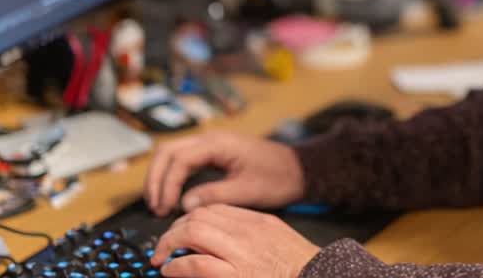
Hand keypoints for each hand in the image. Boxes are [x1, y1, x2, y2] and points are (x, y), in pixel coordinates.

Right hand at [144, 131, 305, 215]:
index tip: (165, 208)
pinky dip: (172, 176)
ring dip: (161, 176)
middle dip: (156, 178)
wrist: (297, 168)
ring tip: (158, 204)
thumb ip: (214, 195)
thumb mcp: (247, 190)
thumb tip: (185, 204)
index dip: (167, 185)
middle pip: (167, 151)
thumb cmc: (277, 177)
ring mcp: (210, 144)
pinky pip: (183, 160)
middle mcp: (210, 139)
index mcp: (218, 144)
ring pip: (172, 154)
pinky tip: (171, 195)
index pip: (179, 159)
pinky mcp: (212, 152)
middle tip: (154, 206)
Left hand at [151, 205, 319, 277]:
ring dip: (169, 243)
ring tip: (162, 257)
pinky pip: (195, 264)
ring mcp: (241, 253)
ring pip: (193, 233)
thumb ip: (254, 236)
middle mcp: (248, 233)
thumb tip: (223, 241)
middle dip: (175, 229)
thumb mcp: (278, 240)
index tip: (182, 232)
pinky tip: (170, 270)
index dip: (192, 219)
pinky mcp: (235, 275)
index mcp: (259, 222)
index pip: (215, 210)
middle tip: (165, 245)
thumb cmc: (302, 267)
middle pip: (200, 216)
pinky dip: (176, 266)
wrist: (321, 277)